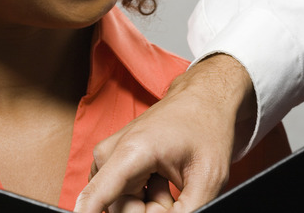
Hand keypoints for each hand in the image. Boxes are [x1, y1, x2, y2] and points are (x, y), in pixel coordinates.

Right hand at [73, 54, 255, 212]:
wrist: (201, 100)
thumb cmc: (206, 130)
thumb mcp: (208, 178)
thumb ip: (187, 211)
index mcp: (132, 151)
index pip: (95, 198)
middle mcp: (109, 153)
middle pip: (120, 210)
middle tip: (175, 197)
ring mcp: (106, 157)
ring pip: (121, 206)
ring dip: (149, 206)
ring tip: (169, 183)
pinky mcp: (108, 163)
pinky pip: (120, 196)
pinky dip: (143, 198)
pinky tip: (160, 180)